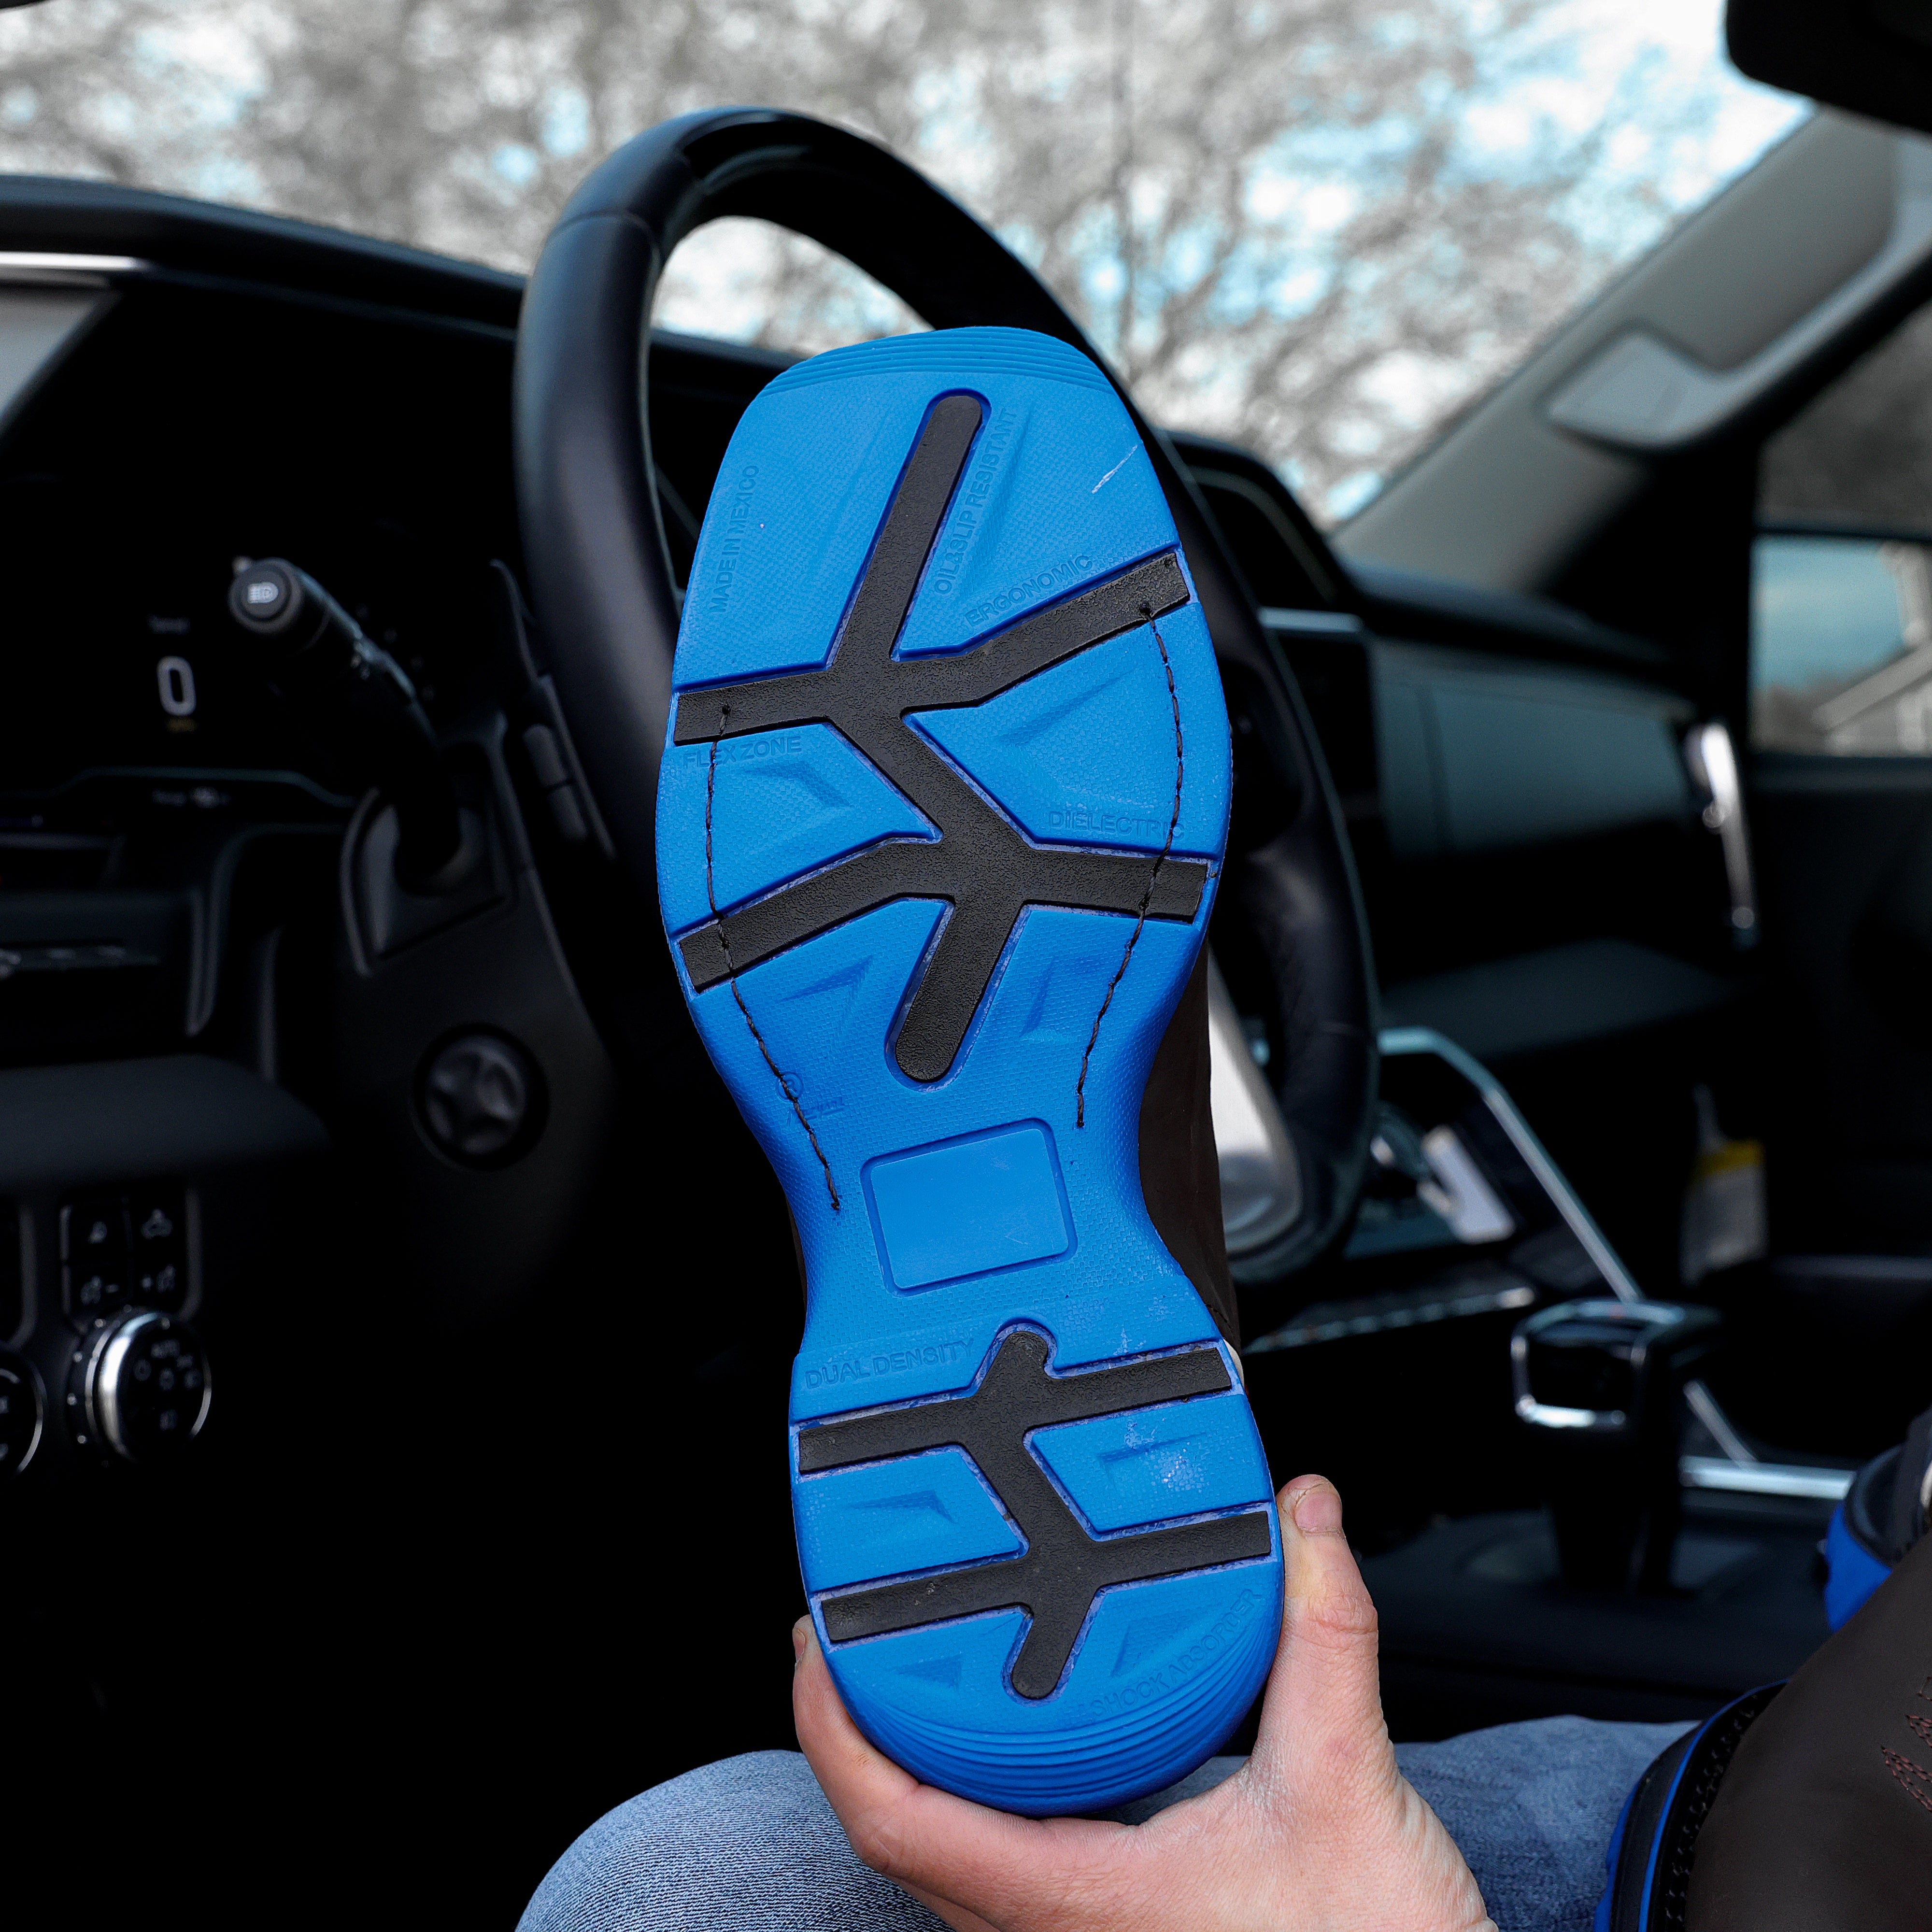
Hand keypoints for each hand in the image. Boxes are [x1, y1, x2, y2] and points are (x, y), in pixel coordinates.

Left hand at [793, 1475, 1494, 1931]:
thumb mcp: (1347, 1784)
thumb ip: (1323, 1633)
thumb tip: (1302, 1516)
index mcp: (1076, 1903)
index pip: (896, 1821)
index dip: (833, 1729)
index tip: (815, 1641)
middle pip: (895, 1833)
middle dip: (852, 1726)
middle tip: (847, 1627)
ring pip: (942, 1857)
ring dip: (909, 1760)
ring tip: (909, 1664)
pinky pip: (993, 1866)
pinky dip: (973, 1791)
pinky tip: (1012, 1735)